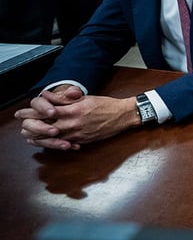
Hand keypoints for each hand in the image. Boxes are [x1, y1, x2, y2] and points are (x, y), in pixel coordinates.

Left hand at [16, 91, 139, 149]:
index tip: (24, 112)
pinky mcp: (83, 141)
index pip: (47, 112)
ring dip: (40, 137)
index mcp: (74, 110)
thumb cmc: (105, 105)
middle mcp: (74, 123)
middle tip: (23, 125)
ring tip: (32, 135)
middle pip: (46, 127)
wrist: (123, 116)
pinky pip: (65, 144)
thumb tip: (47, 95)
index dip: (33, 112)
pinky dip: (55, 142)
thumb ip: (64, 98)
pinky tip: (49, 140)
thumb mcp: (85, 97)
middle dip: (32, 126)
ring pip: (53, 138)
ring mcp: (78, 134)